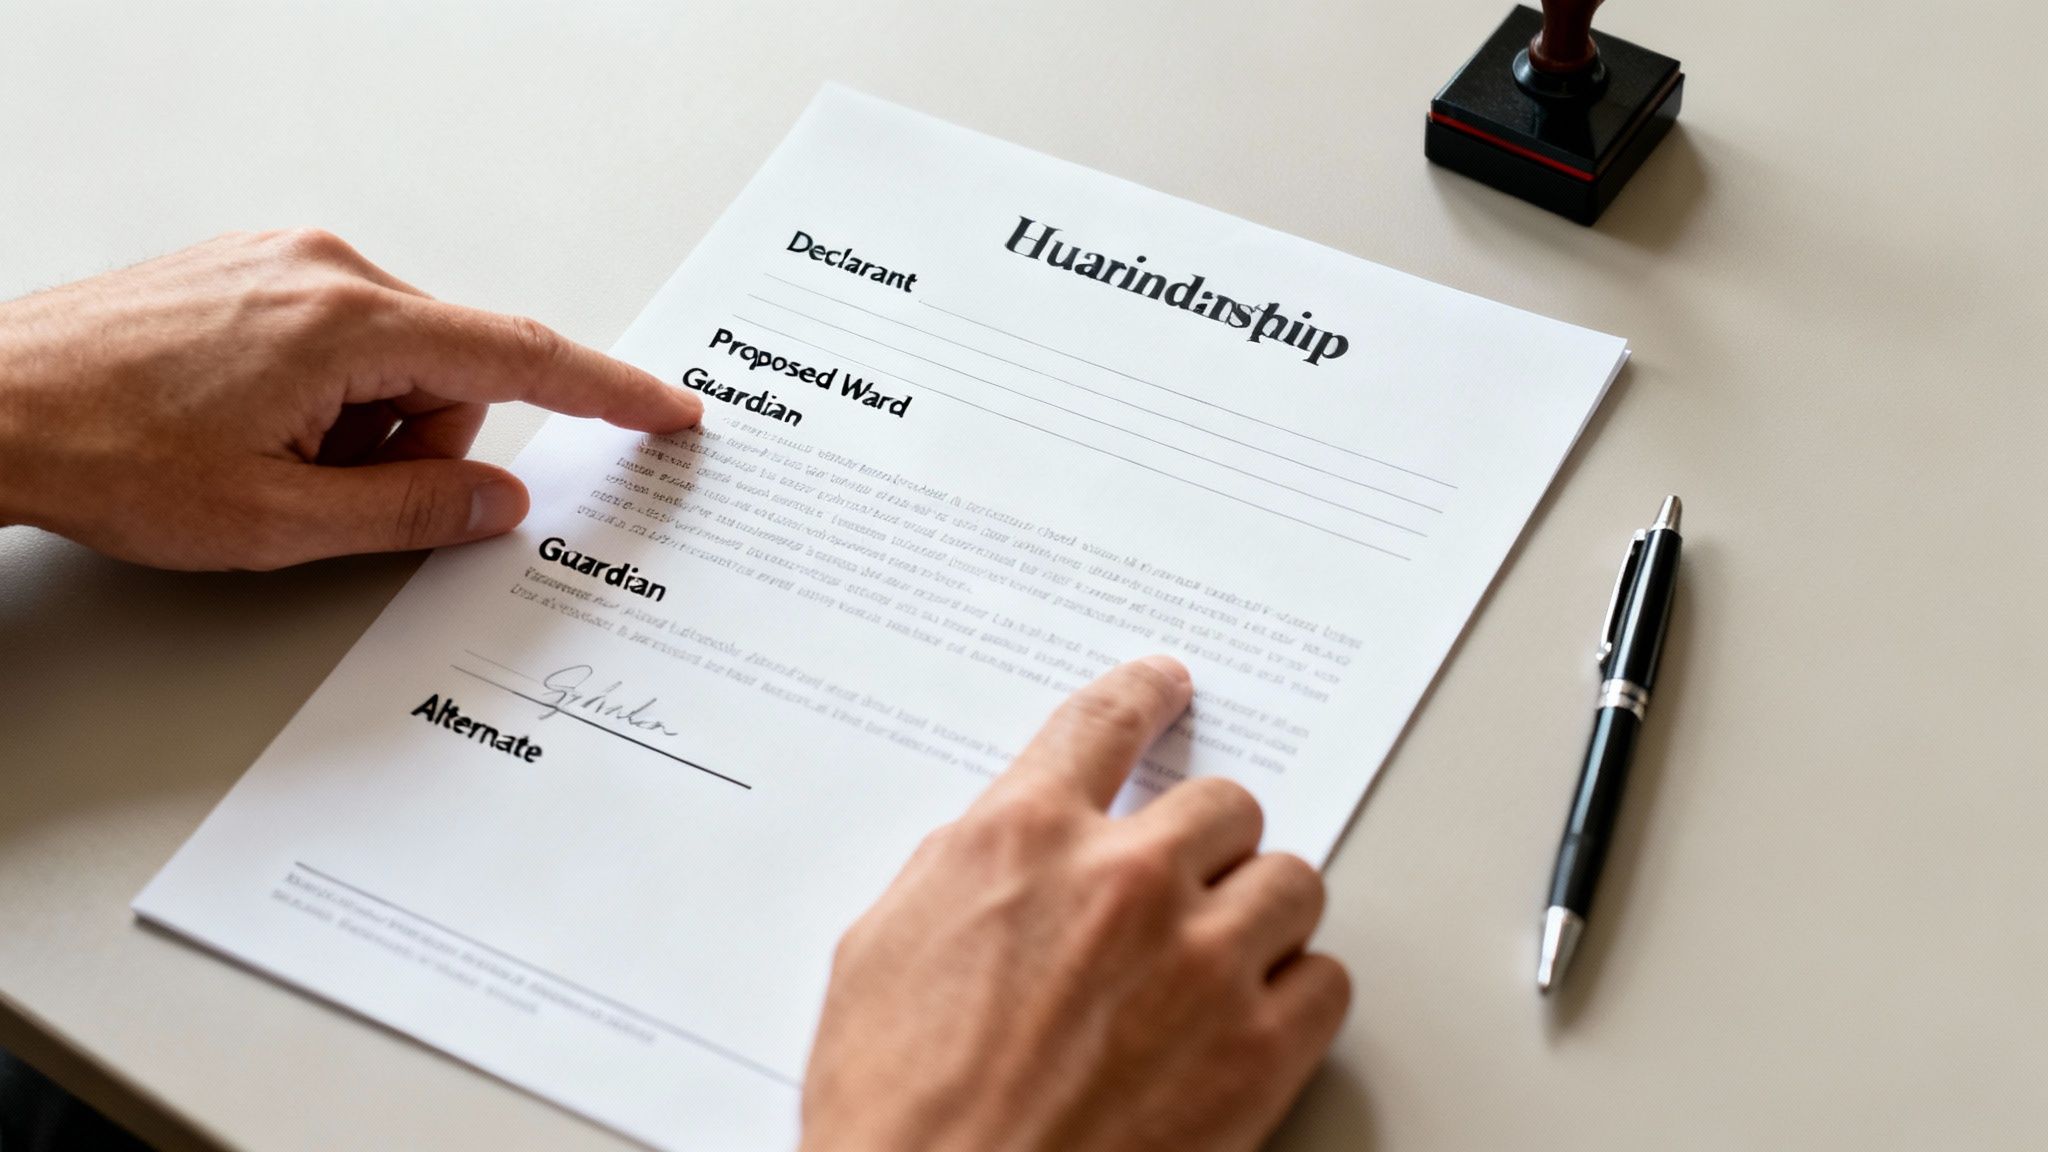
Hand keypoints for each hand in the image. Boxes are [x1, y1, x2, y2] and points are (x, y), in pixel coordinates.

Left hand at [0, 230, 700, 568]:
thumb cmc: (104, 452)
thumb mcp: (279, 520)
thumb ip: (415, 508)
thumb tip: (498, 499)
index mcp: (347, 322)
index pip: (520, 355)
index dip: (608, 392)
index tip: (667, 411)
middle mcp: (323, 267)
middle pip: (449, 369)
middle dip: (415, 444)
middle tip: (326, 491)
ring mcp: (282, 260)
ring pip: (393, 359)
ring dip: (359, 426)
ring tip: (265, 459)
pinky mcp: (250, 268)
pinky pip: (339, 339)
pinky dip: (322, 396)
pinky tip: (249, 426)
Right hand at [801, 657, 1349, 1151]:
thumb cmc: (898, 1110)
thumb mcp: (880, 952)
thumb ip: (961, 874)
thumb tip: (1007, 853)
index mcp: (1019, 842)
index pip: (1102, 726)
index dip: (1142, 697)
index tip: (1165, 688)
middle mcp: (1121, 884)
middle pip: (1222, 805)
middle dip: (1204, 841)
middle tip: (1185, 880)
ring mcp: (1200, 965)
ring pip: (1289, 881)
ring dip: (1257, 911)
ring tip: (1221, 955)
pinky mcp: (1257, 1052)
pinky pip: (1325, 980)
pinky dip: (1296, 994)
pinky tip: (1252, 1018)